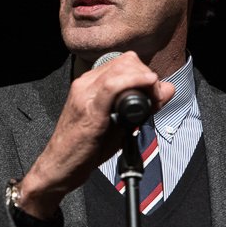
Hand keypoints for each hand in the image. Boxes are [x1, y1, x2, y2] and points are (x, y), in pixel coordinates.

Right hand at [17, 52, 173, 217]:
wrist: (59, 166)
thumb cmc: (84, 148)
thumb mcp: (116, 123)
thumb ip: (139, 107)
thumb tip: (166, 91)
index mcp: (89, 85)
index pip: (123, 62)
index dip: (144, 73)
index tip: (154, 90)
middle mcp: (85, 84)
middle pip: (125, 61)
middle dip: (146, 75)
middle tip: (155, 96)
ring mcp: (84, 94)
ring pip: (120, 68)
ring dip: (144, 79)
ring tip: (153, 98)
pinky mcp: (88, 109)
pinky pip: (112, 86)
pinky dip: (134, 81)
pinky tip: (148, 84)